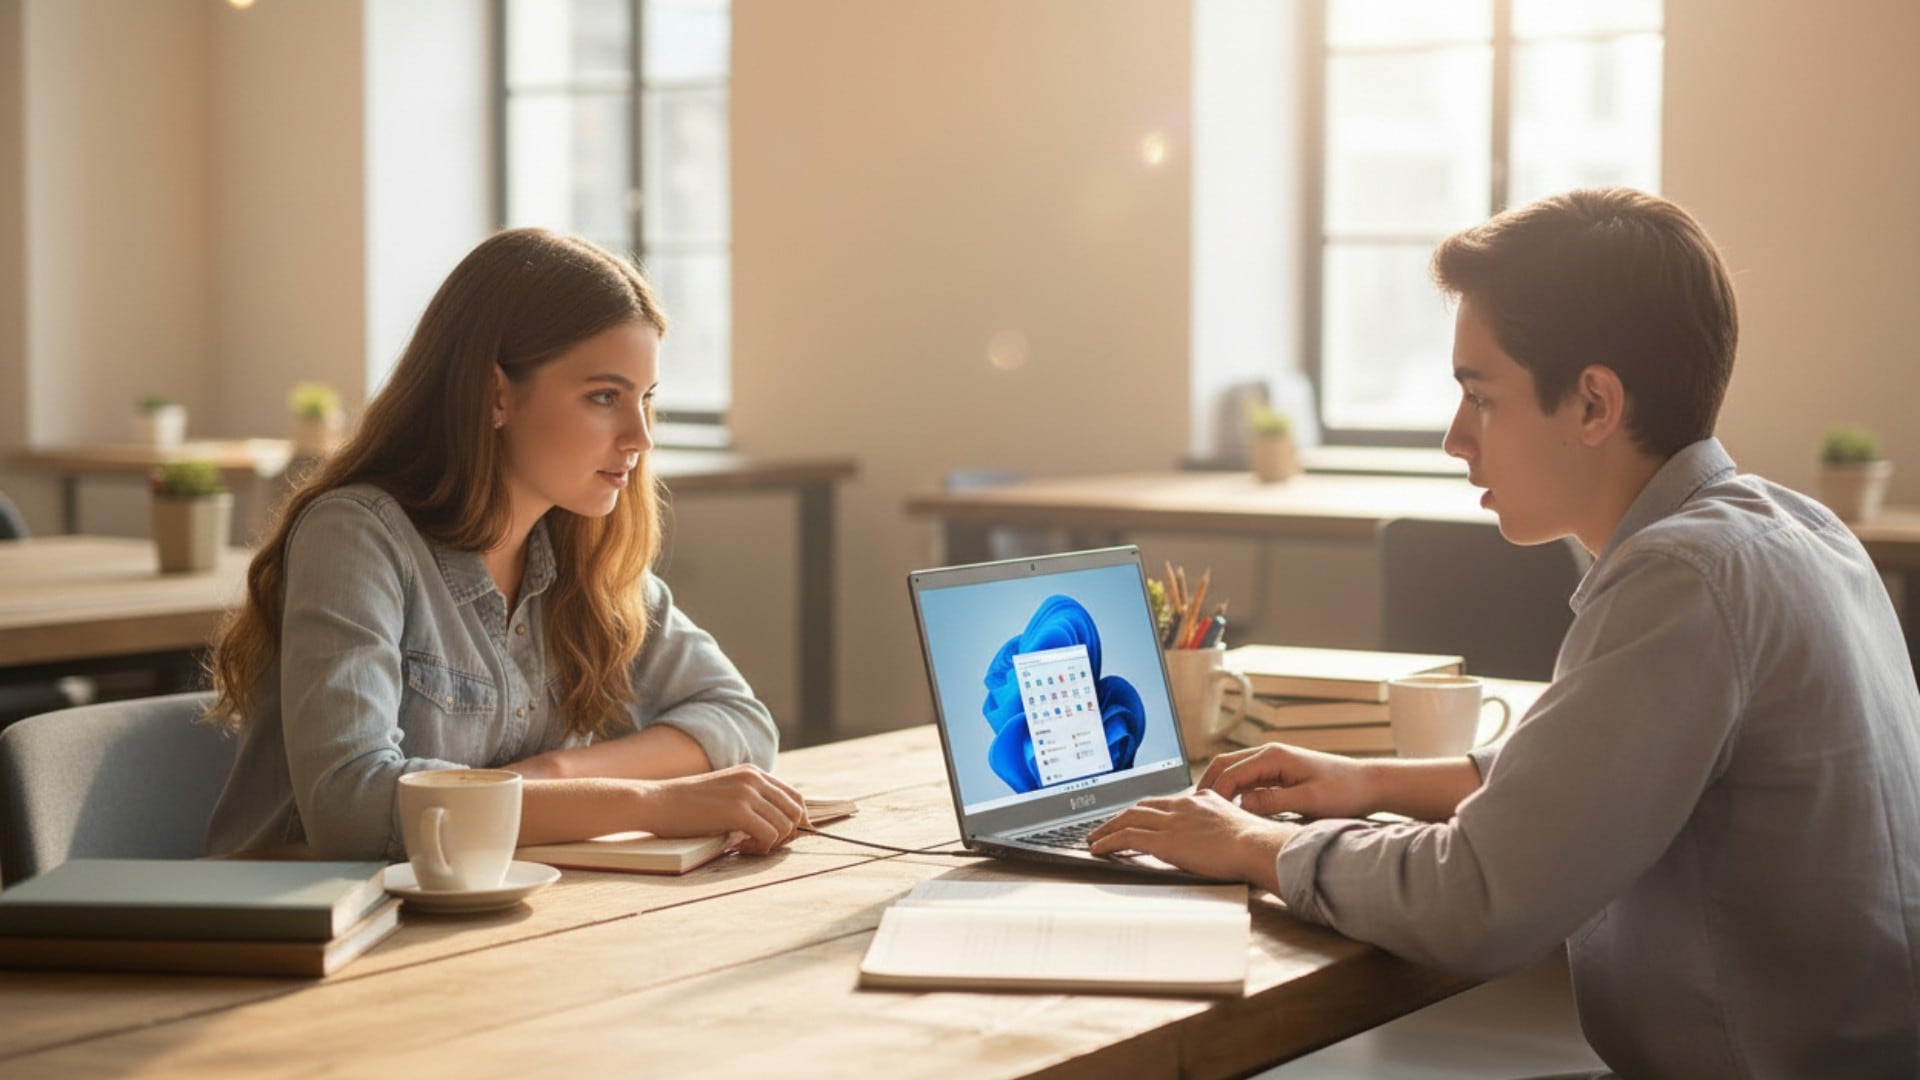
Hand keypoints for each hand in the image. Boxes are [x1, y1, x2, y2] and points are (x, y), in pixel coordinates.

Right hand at [635, 765, 807, 854]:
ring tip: (746, 846)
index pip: (793, 795)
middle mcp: (754, 778)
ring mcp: (747, 793)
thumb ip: (748, 800)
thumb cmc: (685, 806)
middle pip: (795, 810)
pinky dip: (761, 848)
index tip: (787, 838)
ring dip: (771, 843)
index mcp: (752, 772)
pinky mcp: (738, 811)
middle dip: (788, 833)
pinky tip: (739, 847)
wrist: (656, 802)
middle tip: (764, 845)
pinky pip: (770, 835)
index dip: (797, 819)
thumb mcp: (723, 793)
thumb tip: (777, 825)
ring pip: (785, 825)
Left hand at [1086, 791, 1296, 893]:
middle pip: (1140, 807)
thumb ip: (1217, 823)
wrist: (1256, 845)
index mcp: (1199, 800)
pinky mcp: (1164, 840)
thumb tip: (1213, 834)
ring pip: (1128, 819)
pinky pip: (1127, 838)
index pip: (1162, 802)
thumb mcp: (1234, 823)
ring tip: (1094, 838)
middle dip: (1119, 817)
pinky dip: (1108, 842)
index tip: (1133, 817)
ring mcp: (1171, 822)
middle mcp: (1181, 806)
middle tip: (1104, 827)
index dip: (1143, 810)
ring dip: (1106, 829)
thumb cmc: (1253, 843)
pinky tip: (1098, 849)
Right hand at [1198, 743, 1374, 819]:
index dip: (1214, 794)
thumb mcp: (1307, 801)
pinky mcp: (1281, 772)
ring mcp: (1275, 762)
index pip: (1230, 773)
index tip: (1202, 815)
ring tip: (1205, 809)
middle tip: (1192, 808)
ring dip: (1219, 786)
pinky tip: (1230, 808)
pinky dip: (1234, 790)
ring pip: (1234, 770)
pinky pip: (1248, 778)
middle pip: (1225, 764)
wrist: (1369, 785)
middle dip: (1207, 784)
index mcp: (1273, 757)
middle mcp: (1270, 754)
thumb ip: (1272, 802)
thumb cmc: (1344, 792)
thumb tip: (1240, 805)